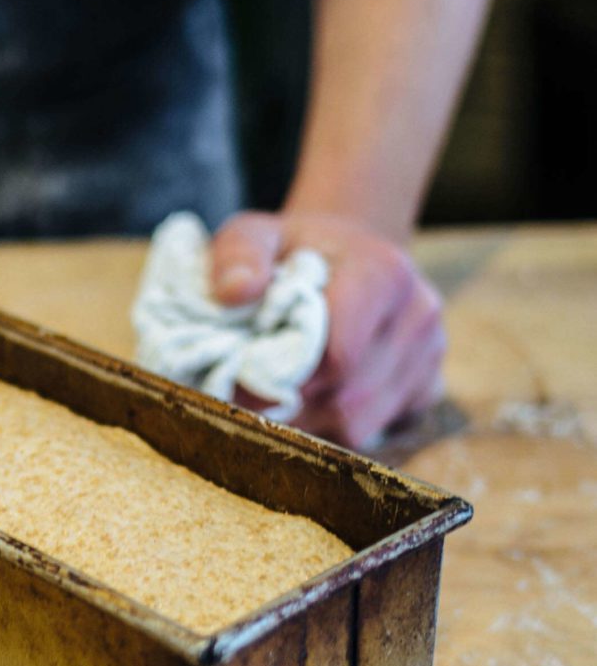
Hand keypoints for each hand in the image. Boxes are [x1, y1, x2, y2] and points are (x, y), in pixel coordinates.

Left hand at [209, 210, 444, 448]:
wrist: (347, 253)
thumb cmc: (294, 250)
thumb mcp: (255, 234)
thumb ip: (238, 255)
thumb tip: (235, 292)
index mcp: (384, 272)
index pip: (340, 354)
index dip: (285, 376)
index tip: (244, 381)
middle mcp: (419, 313)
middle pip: (348, 396)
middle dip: (294, 404)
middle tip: (253, 397)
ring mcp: (430, 353)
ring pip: (361, 423)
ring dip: (312, 421)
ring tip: (282, 396)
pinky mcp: (430, 384)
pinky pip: (378, 431)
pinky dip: (338, 426)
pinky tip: (316, 397)